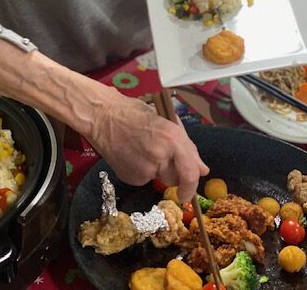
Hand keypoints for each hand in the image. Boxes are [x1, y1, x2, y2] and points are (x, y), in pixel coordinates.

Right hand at [88, 87, 208, 200]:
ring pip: (159, 178)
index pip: (190, 173)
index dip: (193, 186)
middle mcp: (161, 156)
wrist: (103, 117)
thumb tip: (202, 170)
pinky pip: (144, 179)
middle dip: (174, 173)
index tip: (190, 193)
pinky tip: (131, 154)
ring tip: (142, 149)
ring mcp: (145, 169)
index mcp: (173, 138)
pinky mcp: (131, 177)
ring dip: (157, 170)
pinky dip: (141, 170)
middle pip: (176, 179)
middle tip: (161, 157)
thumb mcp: (166, 121)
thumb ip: (187, 146)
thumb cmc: (135, 113)